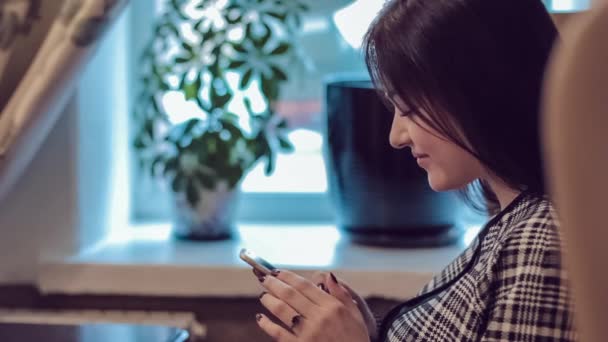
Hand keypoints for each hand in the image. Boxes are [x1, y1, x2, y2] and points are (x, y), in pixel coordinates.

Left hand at [253, 269, 369, 341]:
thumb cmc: (355, 339)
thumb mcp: (355, 314)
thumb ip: (341, 293)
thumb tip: (327, 276)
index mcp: (332, 307)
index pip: (305, 286)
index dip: (288, 276)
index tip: (277, 271)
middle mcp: (319, 318)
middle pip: (290, 295)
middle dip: (274, 284)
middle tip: (263, 277)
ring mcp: (307, 333)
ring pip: (282, 310)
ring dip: (269, 300)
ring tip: (263, 294)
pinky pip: (278, 334)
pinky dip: (267, 325)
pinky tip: (260, 318)